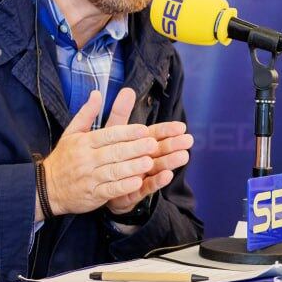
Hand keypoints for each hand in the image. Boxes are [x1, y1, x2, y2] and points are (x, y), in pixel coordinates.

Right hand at [39, 90, 157, 217]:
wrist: (46, 188)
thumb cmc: (64, 158)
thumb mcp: (71, 133)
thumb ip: (86, 114)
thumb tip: (97, 93)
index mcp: (84, 143)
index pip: (107, 135)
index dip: (126, 132)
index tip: (144, 130)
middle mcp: (86, 159)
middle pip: (113, 152)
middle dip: (135, 148)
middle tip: (153, 144)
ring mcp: (89, 178)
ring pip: (113, 171)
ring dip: (132, 167)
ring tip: (150, 162)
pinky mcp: (92, 195)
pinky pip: (110, 190)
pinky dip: (124, 186)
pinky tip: (138, 182)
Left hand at [102, 87, 192, 215]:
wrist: (93, 184)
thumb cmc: (105, 156)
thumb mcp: (110, 132)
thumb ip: (120, 113)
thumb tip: (127, 90)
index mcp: (139, 142)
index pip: (156, 134)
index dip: (167, 130)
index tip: (181, 126)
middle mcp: (143, 158)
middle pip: (160, 150)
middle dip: (174, 145)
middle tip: (188, 140)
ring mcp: (141, 174)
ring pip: (158, 166)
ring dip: (171, 162)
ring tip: (183, 156)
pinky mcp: (135, 191)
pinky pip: (147, 186)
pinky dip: (157, 181)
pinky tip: (167, 175)